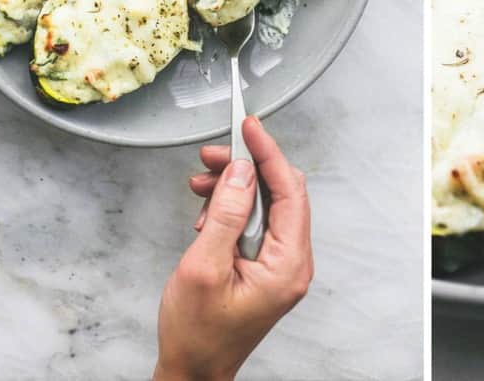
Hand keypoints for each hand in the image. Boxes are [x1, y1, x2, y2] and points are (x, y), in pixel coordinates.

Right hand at [154, 116, 313, 380]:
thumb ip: (226, 215)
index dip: (268, 154)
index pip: (289, 191)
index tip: (249, 127)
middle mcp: (292, 262)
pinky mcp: (266, 266)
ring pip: (265, 205)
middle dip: (246, 167)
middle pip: (280, 193)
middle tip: (213, 155)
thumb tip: (242, 173)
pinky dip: (231, 209)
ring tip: (201, 186)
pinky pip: (255, 223)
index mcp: (287, 264)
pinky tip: (207, 212)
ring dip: (234, 188)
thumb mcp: (203, 268)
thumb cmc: (196, 334)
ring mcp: (280, 265)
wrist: (192, 371)